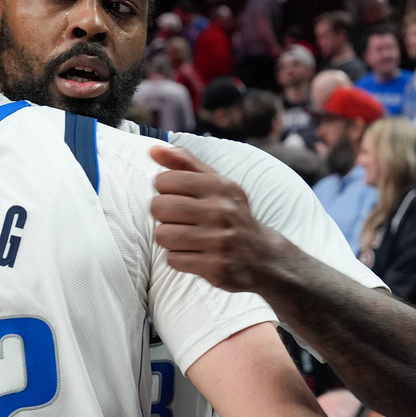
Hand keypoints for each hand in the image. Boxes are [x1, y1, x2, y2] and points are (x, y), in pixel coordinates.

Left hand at [150, 145, 278, 291]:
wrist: (262, 255)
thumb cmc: (229, 213)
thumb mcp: (215, 183)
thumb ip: (184, 163)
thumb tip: (153, 149)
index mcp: (219, 186)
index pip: (164, 180)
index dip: (164, 190)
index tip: (177, 196)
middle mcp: (221, 211)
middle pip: (159, 207)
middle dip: (162, 214)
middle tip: (179, 218)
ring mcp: (219, 241)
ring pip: (162, 235)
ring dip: (168, 237)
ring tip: (185, 236)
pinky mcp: (216, 267)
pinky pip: (173, 259)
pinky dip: (178, 258)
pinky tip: (195, 254)